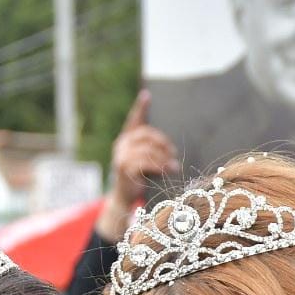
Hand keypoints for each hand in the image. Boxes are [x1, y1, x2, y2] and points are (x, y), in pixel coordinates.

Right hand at [98, 90, 178, 242]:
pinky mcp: (124, 168)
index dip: (140, 108)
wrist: (123, 199)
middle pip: (146, 135)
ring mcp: (121, 156)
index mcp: (126, 139)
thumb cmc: (138, 179)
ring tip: (174, 167)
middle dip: (162, 143)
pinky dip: (160, 166)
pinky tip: (168, 171)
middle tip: (173, 153)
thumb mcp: (144, 161)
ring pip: (148, 150)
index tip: (146, 95)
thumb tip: (170, 149)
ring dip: (164, 158)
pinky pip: (146, 162)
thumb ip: (151, 151)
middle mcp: (121, 145)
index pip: (134, 120)